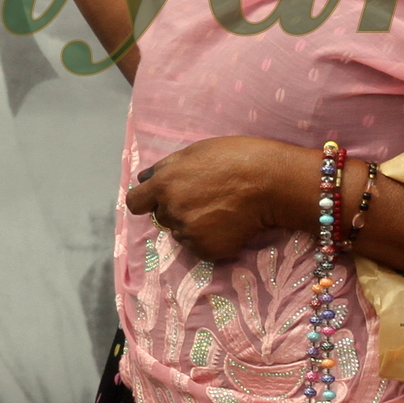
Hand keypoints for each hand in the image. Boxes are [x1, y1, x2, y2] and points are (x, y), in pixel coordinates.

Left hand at [123, 138, 290, 261]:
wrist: (269, 182)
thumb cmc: (234, 157)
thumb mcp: (194, 151)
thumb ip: (165, 167)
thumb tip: (144, 179)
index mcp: (163, 186)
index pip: (135, 203)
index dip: (145, 201)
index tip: (157, 199)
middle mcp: (171, 212)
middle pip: (163, 217)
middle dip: (177, 209)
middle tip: (204, 198)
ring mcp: (189, 234)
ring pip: (182, 233)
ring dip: (194, 225)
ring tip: (220, 210)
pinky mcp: (208, 251)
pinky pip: (201, 247)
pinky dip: (212, 239)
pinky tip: (229, 223)